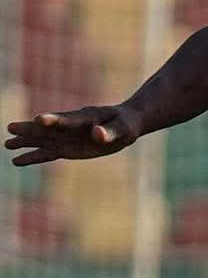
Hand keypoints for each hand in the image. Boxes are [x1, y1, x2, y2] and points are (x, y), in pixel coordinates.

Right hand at [5, 105, 141, 165]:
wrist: (124, 123)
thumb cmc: (125, 124)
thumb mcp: (124, 129)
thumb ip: (110, 132)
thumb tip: (98, 134)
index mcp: (87, 117)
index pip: (69, 119)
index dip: (54, 119)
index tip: (38, 119)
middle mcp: (72, 127)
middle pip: (49, 128)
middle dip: (32, 129)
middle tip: (11, 128)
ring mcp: (67, 137)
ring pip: (44, 140)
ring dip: (26, 142)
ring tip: (7, 143)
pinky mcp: (67, 148)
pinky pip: (48, 153)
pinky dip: (33, 157)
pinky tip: (17, 160)